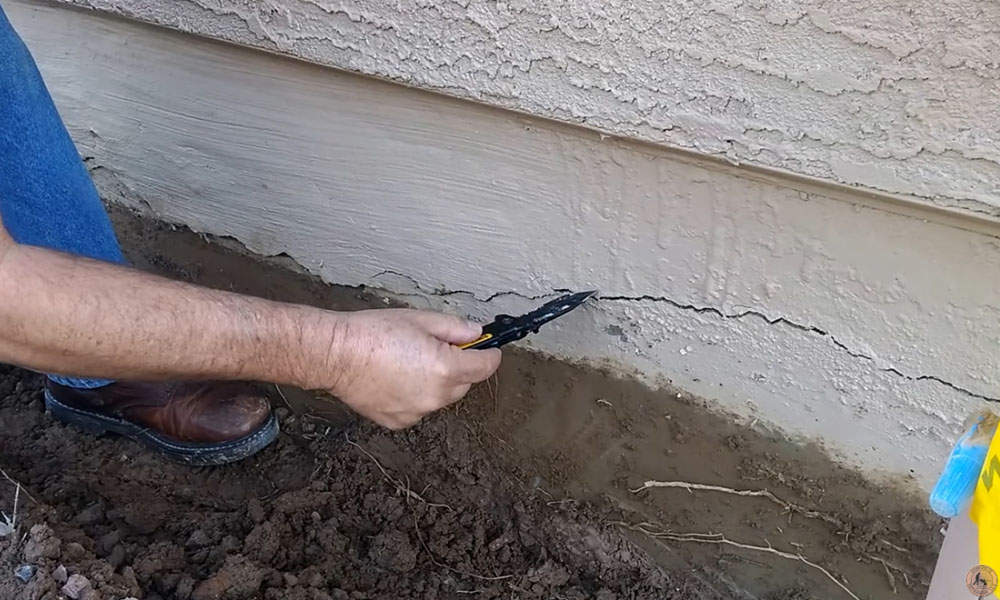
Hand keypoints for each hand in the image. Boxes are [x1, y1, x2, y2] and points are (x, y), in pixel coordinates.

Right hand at [325, 309, 501, 428]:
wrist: (335, 355)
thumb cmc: (372, 333)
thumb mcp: (420, 319)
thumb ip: (455, 328)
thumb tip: (476, 334)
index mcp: (446, 368)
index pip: (486, 367)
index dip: (489, 353)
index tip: (488, 347)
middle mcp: (436, 396)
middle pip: (464, 383)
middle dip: (458, 367)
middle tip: (434, 348)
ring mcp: (418, 412)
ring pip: (441, 397)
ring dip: (436, 383)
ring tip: (408, 362)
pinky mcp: (399, 421)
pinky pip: (419, 408)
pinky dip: (415, 396)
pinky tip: (395, 378)